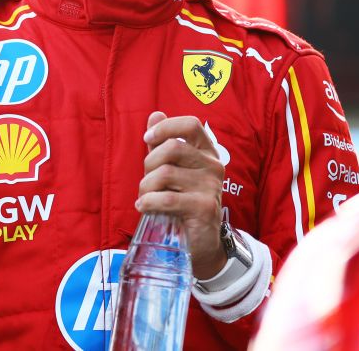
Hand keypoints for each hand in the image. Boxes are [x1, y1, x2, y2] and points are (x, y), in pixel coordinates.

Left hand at [137, 112, 226, 278]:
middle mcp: (213, 166)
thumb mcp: (172, 170)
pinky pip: (167, 198)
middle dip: (149, 164)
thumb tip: (155, 115)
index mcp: (207, 152)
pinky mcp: (205, 207)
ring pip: (165, 174)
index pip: (191, 124)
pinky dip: (148, 202)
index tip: (147, 139)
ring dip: (145, 187)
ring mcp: (211, 186)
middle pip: (173, 148)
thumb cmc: (182, 201)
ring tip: (145, 198)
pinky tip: (144, 207)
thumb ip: (164, 144)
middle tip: (146, 181)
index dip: (166, 128)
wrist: (200, 243)